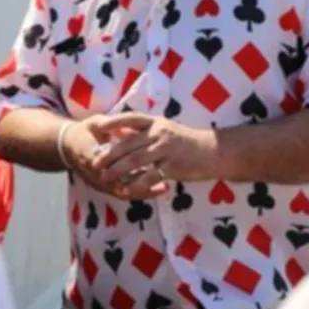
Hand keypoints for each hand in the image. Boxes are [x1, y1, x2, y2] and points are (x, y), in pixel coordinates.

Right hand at [62, 116, 167, 199]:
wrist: (68, 147)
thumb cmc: (86, 132)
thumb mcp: (96, 123)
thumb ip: (111, 123)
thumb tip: (126, 122)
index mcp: (92, 154)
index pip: (112, 163)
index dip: (131, 164)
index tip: (151, 159)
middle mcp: (96, 172)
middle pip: (121, 183)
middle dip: (143, 183)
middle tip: (164, 177)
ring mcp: (99, 183)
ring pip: (124, 192)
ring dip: (144, 191)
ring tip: (165, 187)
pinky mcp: (104, 188)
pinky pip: (123, 194)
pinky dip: (140, 193)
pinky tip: (156, 189)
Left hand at [90, 113, 220, 195]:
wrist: (213, 152)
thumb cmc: (186, 141)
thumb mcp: (166, 130)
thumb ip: (145, 132)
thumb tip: (121, 133)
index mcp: (157, 123)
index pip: (131, 119)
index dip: (114, 122)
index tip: (98, 127)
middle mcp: (160, 134)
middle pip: (129, 144)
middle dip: (110, 154)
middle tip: (95, 162)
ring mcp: (166, 150)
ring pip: (136, 160)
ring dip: (118, 170)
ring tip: (105, 177)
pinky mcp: (172, 167)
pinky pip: (150, 177)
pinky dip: (137, 184)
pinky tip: (127, 190)